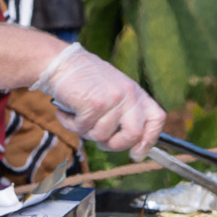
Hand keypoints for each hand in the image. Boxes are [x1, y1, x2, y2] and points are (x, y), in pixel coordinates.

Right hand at [31, 42, 165, 160]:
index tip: (136, 154)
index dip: (149, 140)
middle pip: (134, 135)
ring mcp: (113, 99)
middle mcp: (128, 94)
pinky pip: (83, 129)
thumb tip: (131, 144)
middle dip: (114, 145)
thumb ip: (123, 112)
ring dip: (85, 131)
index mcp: (135, 92)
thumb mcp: (112, 91)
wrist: (60, 62)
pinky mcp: (95, 104)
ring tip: (77, 115)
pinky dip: (70, 124)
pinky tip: (66, 111)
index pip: (157, 118)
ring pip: (103, 136)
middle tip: (99, 140)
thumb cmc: (82, 79)